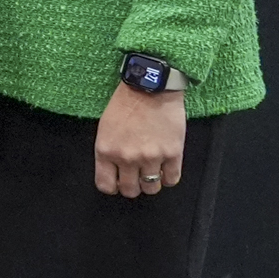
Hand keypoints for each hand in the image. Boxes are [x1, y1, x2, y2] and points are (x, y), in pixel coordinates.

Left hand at [94, 80, 187, 197]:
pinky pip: (172, 179)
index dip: (113, 186)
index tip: (118, 181)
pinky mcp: (173, 153)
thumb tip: (114, 172)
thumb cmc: (126, 103)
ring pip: (152, 188)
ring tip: (152, 171)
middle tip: (137, 177)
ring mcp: (151, 157)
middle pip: (130, 190)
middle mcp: (127, 158)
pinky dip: (169, 177)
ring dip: (151, 183)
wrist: (151, 87)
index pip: (106, 185)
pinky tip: (166, 168)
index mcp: (106, 151)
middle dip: (133, 186)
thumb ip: (108, 152)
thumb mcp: (105, 128)